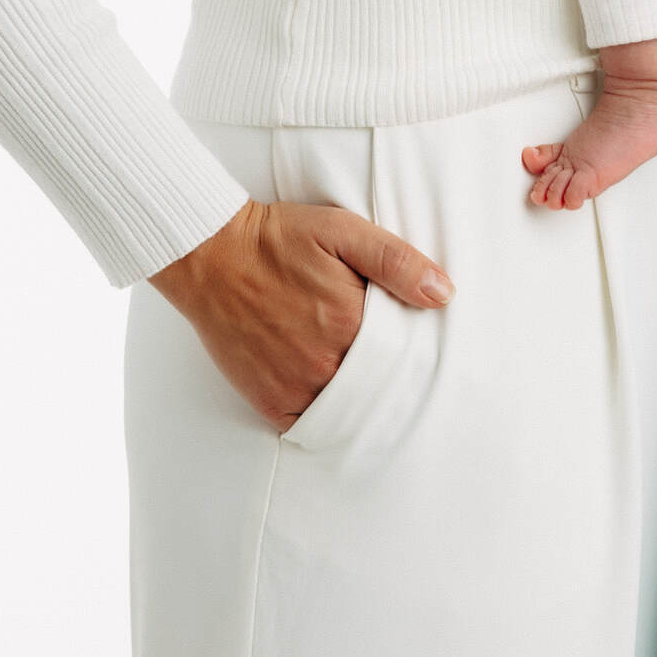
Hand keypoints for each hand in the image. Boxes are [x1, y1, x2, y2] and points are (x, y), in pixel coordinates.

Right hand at [148, 196, 454, 430]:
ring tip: (373, 388)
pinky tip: (337, 402)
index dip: (415, 354)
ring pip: (349, 411)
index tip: (421, 350)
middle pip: (379, 388)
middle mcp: (325, 362)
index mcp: (350, 321)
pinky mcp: (270, 400)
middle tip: (403, 375)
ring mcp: (295, 385)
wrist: (212, 255)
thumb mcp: (343, 231)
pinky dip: (328, 419)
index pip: (404, 355)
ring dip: (364, 403)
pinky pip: (312, 425)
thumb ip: (396, 261)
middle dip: (393, 382)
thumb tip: (444, 294)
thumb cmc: (279, 239)